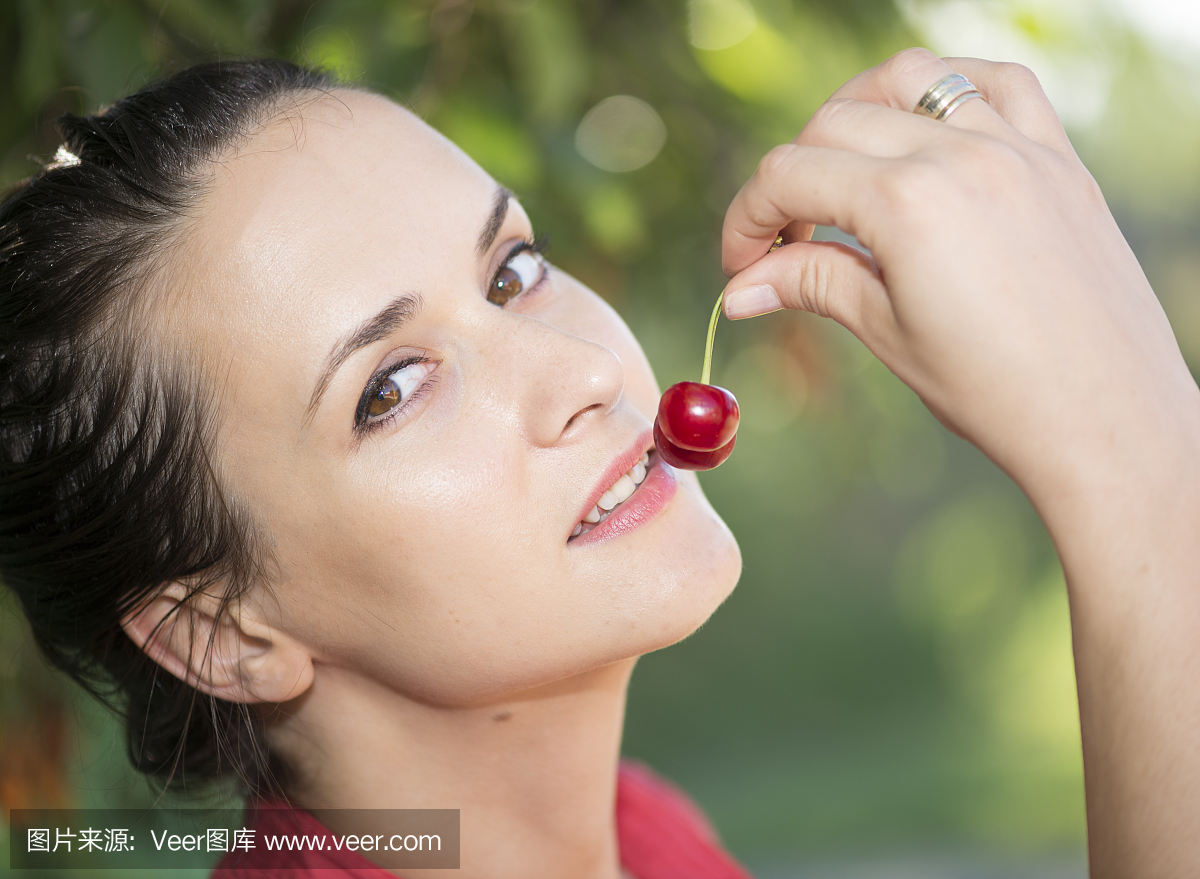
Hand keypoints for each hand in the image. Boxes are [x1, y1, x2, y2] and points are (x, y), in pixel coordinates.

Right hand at [720, 48, 1197, 506]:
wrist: (1109, 419)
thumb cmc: (999, 393)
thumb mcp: (889, 334)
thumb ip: (812, 285)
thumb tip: (740, 289)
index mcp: (909, 206)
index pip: (790, 176)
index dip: (747, 217)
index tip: (741, 262)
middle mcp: (962, 156)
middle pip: (834, 123)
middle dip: (791, 177)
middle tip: (786, 239)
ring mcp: (1018, 147)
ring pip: (910, 77)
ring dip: (857, 113)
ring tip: (845, 171)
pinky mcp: (1059, 158)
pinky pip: (998, 83)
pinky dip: (949, 90)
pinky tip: (927, 131)